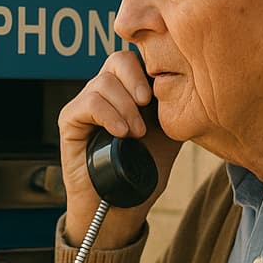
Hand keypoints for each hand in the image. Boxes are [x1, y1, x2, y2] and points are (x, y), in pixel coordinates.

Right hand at [57, 50, 182, 246]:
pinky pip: (88, 103)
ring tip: (136, 133)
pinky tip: (121, 133)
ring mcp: (85, 105)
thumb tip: (193, 82)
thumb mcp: (170, 133)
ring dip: (125, 106)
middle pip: (118, 60)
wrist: (121, 205)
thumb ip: (176, 106)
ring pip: (103, 82)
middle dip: (137, 80)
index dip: (150, 66)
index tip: (160, 92)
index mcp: (129, 90)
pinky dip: (108, 115)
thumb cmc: (144, 171)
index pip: (137, 57)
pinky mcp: (69, 121)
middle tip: (147, 105)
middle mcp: (105, 92)